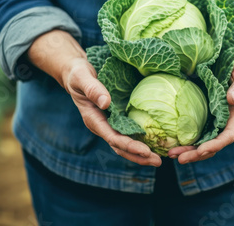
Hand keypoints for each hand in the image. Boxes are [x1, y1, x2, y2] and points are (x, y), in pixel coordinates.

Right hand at [28, 30, 161, 166]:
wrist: (75, 72)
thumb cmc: (77, 74)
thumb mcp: (81, 77)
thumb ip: (93, 89)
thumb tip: (106, 103)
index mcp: (93, 119)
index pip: (113, 137)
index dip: (129, 145)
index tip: (145, 151)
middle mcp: (102, 126)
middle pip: (120, 147)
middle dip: (138, 156)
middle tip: (158, 162)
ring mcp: (109, 124)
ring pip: (125, 144)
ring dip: (141, 154)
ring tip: (158, 160)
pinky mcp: (116, 119)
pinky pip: (129, 133)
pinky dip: (141, 141)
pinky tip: (155, 143)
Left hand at [167, 31, 233, 163]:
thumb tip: (231, 99)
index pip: (228, 135)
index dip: (215, 145)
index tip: (201, 150)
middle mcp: (227, 120)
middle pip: (213, 144)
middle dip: (196, 154)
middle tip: (177, 157)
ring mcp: (216, 119)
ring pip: (203, 140)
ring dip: (188, 150)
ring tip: (170, 154)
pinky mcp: (206, 113)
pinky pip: (196, 129)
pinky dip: (184, 137)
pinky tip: (170, 140)